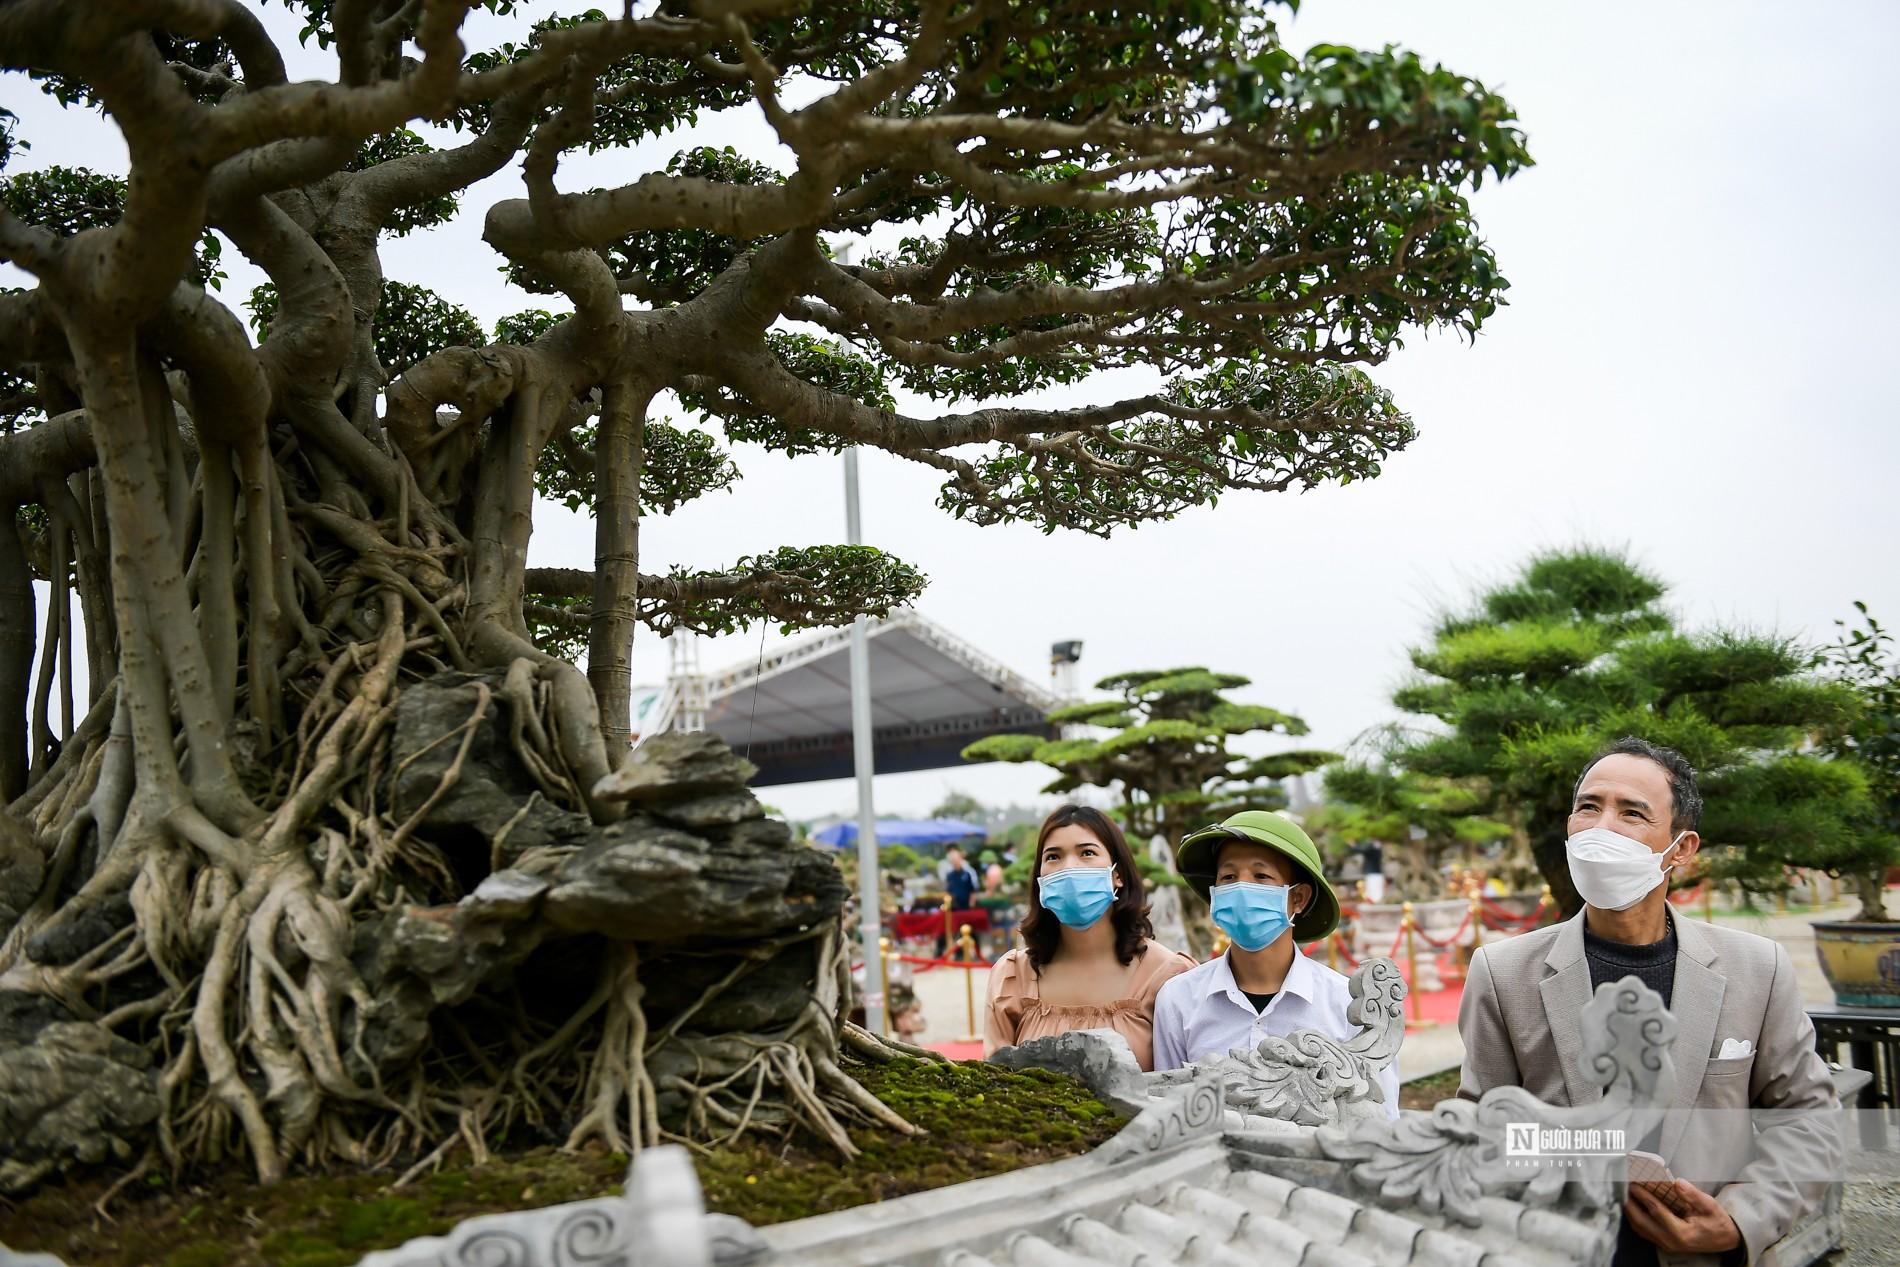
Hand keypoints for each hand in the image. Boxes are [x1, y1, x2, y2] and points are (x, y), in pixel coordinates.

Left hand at [1623, 1180, 1742, 1255]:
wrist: (1725, 1240)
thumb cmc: (1717, 1222)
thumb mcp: (1710, 1206)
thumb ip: (1693, 1195)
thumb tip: (1677, 1182)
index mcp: (1681, 1232)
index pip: (1656, 1211)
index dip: (1643, 1196)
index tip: (1633, 1184)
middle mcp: (1670, 1241)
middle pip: (1641, 1222)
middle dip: (1630, 1204)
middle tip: (1623, 1188)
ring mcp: (1666, 1244)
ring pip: (1640, 1229)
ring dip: (1630, 1212)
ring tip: (1625, 1195)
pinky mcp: (1664, 1244)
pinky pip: (1644, 1232)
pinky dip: (1636, 1219)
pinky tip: (1634, 1207)